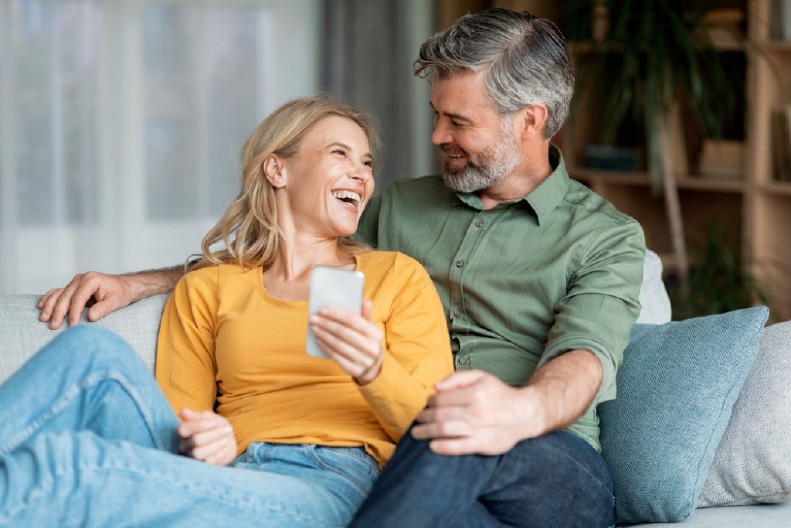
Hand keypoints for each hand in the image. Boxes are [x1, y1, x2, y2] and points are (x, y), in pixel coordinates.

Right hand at [38, 272, 134, 329]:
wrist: (123, 286)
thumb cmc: (121, 293)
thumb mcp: (116, 301)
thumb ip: (104, 308)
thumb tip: (91, 317)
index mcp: (91, 279)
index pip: (78, 297)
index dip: (74, 312)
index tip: (72, 325)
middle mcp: (81, 279)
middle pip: (65, 296)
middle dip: (58, 312)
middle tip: (53, 326)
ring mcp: (75, 282)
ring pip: (58, 294)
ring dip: (49, 306)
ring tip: (43, 319)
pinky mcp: (72, 287)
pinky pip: (57, 292)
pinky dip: (48, 299)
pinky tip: (40, 306)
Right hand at [178, 408, 236, 465]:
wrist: (227, 438)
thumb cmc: (215, 426)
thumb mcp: (209, 417)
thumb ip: (197, 416)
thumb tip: (182, 411)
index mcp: (183, 431)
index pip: (183, 429)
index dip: (201, 425)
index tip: (215, 422)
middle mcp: (184, 445)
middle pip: (195, 440)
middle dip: (214, 434)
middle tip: (228, 429)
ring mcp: (191, 457)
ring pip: (198, 453)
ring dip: (216, 444)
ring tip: (226, 438)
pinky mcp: (202, 466)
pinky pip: (208, 462)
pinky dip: (220, 452)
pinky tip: (225, 446)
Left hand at [309, 300, 383, 384]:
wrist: (373, 368)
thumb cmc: (367, 342)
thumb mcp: (370, 329)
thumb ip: (365, 315)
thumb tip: (364, 301)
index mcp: (375, 333)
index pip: (354, 320)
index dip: (337, 314)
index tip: (322, 309)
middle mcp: (371, 347)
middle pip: (344, 332)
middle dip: (326, 324)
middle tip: (313, 318)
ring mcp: (363, 360)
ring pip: (338, 345)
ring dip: (323, 335)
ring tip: (314, 328)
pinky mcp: (354, 370)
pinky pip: (336, 356)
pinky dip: (325, 347)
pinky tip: (318, 340)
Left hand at [411, 370, 539, 455]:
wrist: (524, 413)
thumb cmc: (499, 394)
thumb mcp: (480, 376)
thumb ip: (457, 378)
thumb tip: (435, 388)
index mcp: (474, 393)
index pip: (442, 399)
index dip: (430, 402)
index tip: (426, 405)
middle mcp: (476, 411)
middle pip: (440, 415)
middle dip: (424, 418)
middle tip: (417, 420)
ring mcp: (479, 429)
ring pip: (445, 431)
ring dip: (426, 432)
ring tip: (416, 433)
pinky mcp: (483, 445)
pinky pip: (458, 447)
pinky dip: (442, 447)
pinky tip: (432, 446)